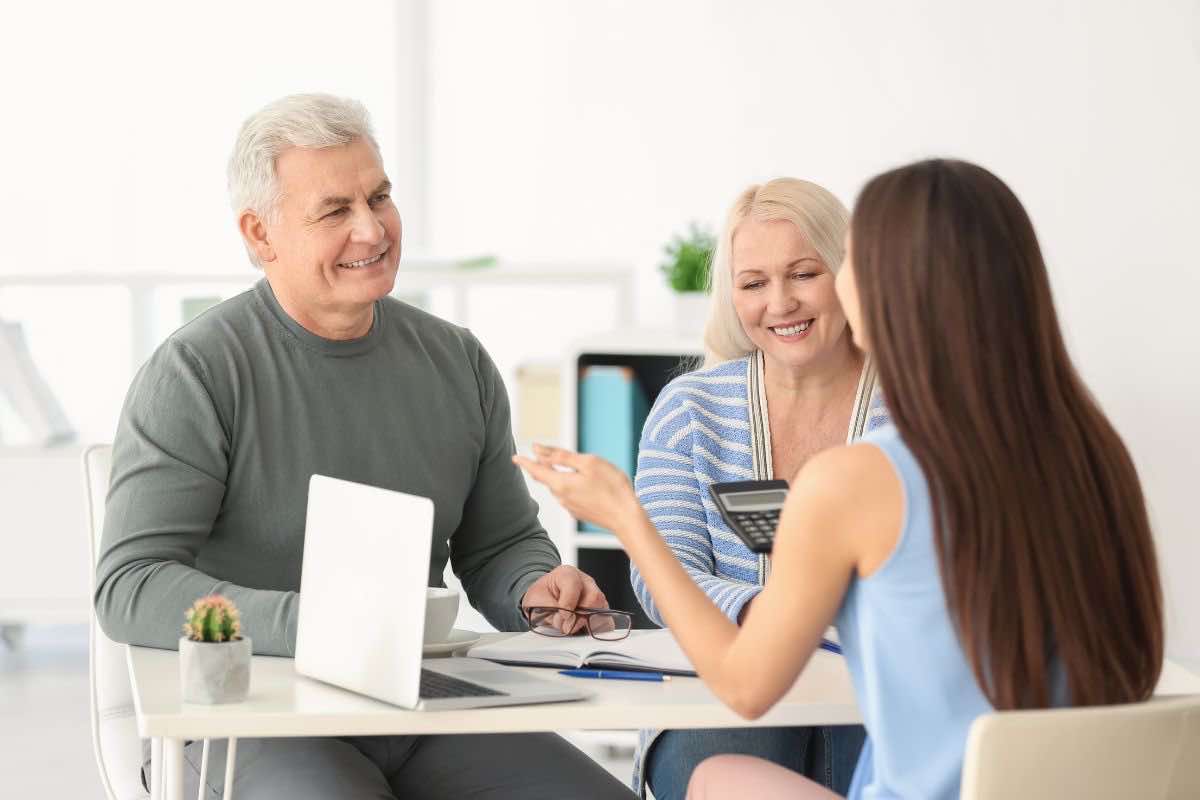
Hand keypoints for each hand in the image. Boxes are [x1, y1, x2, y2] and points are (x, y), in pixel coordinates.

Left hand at [513, 444, 644, 535]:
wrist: (626, 518)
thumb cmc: (611, 487)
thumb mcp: (588, 463)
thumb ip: (562, 456)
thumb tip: (539, 450)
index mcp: (561, 484)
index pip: (536, 470)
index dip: (525, 462)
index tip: (514, 457)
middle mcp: (561, 497)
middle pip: (546, 479)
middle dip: (539, 467)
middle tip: (535, 456)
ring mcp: (570, 507)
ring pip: (556, 487)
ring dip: (553, 476)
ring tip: (554, 465)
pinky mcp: (579, 512)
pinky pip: (566, 495)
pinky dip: (565, 485)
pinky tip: (574, 482)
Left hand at [520, 565, 608, 634]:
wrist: (543, 601)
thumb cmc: (541, 597)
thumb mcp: (536, 599)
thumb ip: (549, 608)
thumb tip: (564, 620)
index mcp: (567, 574)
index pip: (574, 585)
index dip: (568, 603)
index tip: (562, 616)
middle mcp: (585, 582)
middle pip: (594, 598)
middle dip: (579, 616)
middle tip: (566, 625)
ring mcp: (596, 595)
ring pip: (602, 610)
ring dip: (586, 623)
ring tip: (571, 627)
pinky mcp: (601, 609)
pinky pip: (606, 621)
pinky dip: (593, 629)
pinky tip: (580, 630)